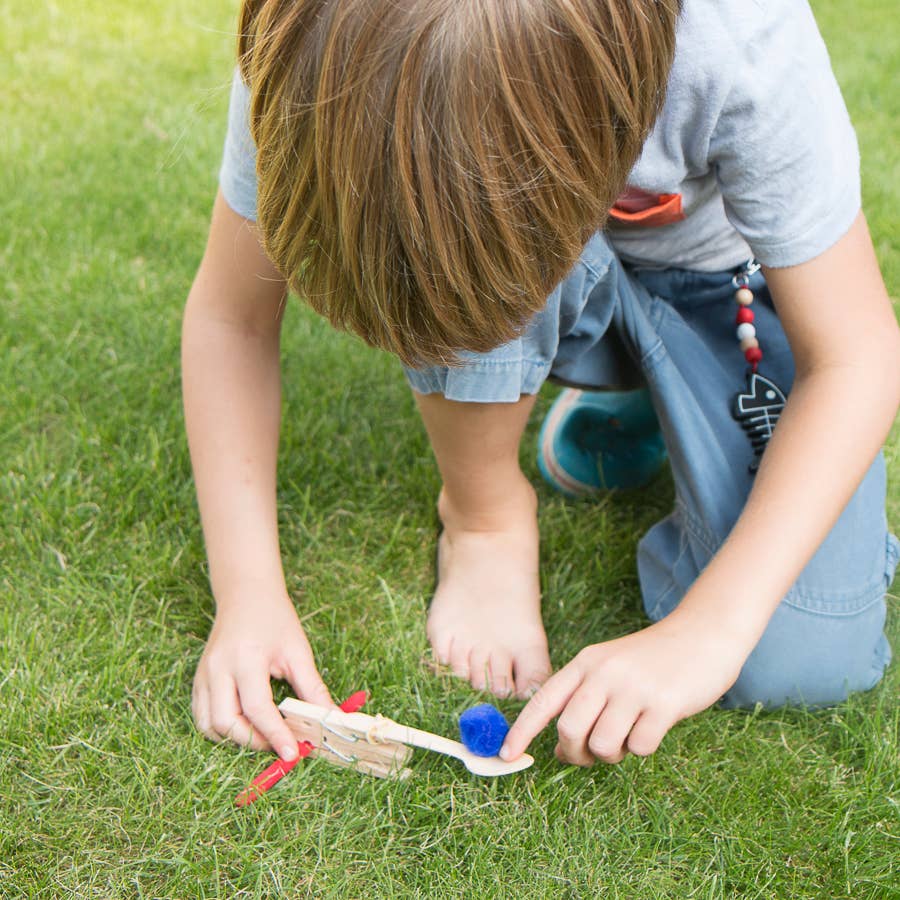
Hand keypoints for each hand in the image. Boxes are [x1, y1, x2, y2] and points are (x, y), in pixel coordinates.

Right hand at [192, 593, 331, 760]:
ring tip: (264, 735)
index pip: (258, 708)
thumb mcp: (298, 651)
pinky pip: (203, 717)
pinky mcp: (198, 680)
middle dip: (254, 742)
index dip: (276, 735)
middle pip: (227, 723)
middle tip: (280, 744)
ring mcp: (203, 675)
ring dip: (236, 739)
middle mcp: (218, 669)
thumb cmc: (275, 619)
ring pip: (209, 726)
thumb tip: (331, 719)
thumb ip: (312, 688)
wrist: (247, 594)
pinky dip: (222, 729)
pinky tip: (245, 725)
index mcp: (246, 658)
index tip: (294, 753)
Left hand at [501, 611, 746, 764]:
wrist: (702, 634)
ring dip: (612, 754)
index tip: (506, 755)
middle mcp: (604, 673)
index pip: (543, 700)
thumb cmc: (651, 660)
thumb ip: (583, 701)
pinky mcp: (664, 703)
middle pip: (569, 729)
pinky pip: (640, 747)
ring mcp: (634, 688)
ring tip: (627, 736)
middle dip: (575, 752)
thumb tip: (560, 749)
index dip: (522, 731)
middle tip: (591, 754)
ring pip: (602, 744)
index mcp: (585, 663)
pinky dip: (643, 747)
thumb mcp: (609, 668)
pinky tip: (653, 727)